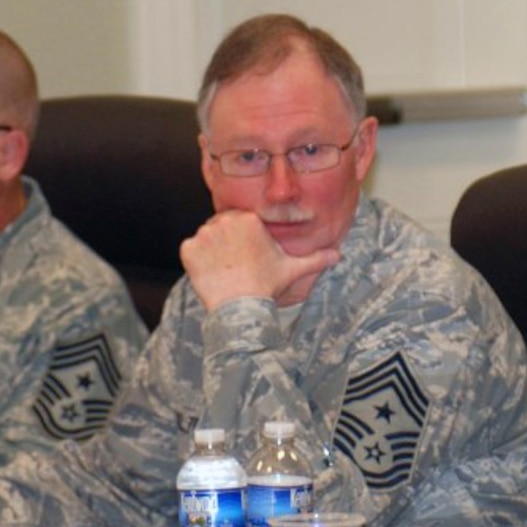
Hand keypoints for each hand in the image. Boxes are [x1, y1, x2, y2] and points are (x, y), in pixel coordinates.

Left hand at [180, 210, 339, 309]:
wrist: (241, 307)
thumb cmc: (266, 286)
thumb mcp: (293, 269)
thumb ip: (314, 258)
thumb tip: (338, 255)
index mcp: (249, 219)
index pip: (239, 222)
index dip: (242, 240)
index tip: (245, 257)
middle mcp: (225, 221)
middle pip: (221, 228)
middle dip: (225, 244)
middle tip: (234, 265)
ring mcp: (204, 234)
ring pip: (205, 239)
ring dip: (211, 252)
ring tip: (223, 271)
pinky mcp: (189, 249)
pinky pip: (189, 251)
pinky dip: (196, 262)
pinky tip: (210, 275)